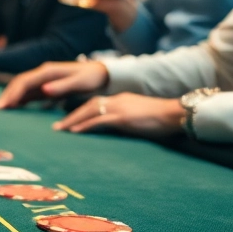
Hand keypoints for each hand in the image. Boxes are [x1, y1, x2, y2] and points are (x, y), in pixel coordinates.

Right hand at [0, 61, 107, 108]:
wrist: (100, 73)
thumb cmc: (91, 78)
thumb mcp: (79, 83)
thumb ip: (62, 86)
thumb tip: (44, 90)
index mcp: (48, 71)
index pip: (25, 82)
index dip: (13, 93)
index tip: (4, 105)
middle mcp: (43, 73)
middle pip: (19, 83)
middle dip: (7, 94)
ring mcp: (44, 79)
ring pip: (22, 86)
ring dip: (11, 96)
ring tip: (2, 108)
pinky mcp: (47, 85)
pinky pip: (30, 91)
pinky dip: (20, 98)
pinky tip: (15, 106)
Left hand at [53, 93, 185, 137]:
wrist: (175, 114)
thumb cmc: (163, 119)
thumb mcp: (140, 117)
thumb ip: (127, 120)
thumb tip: (117, 130)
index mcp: (121, 100)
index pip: (96, 103)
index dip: (81, 111)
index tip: (69, 120)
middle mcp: (118, 100)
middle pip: (89, 105)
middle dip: (71, 115)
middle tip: (57, 127)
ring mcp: (120, 108)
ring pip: (90, 111)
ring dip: (73, 120)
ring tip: (61, 130)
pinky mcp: (123, 117)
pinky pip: (100, 120)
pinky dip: (85, 125)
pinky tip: (75, 131)